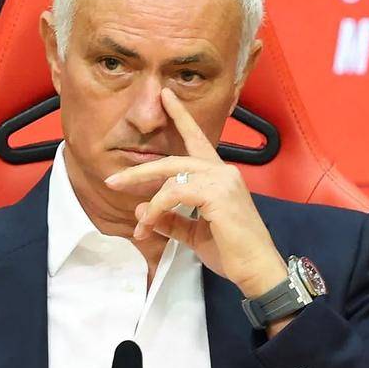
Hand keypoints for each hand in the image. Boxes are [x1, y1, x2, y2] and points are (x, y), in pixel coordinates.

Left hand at [104, 88, 287, 297]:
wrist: (256, 270)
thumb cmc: (231, 252)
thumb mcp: (193, 234)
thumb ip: (170, 220)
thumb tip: (139, 208)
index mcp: (219, 176)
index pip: (197, 141)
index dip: (181, 118)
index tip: (167, 97)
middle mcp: (222, 171)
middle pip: (174, 159)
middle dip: (140, 171)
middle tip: (112, 180)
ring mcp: (221, 180)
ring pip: (171, 177)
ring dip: (147, 202)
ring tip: (137, 225)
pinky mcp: (217, 194)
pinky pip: (173, 194)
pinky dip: (155, 209)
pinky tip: (148, 226)